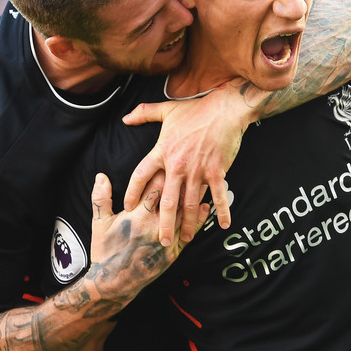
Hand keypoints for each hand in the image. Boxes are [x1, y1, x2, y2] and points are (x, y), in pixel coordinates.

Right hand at [88, 173, 208, 298]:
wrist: (113, 282)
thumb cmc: (105, 250)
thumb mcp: (99, 223)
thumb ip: (101, 198)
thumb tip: (101, 176)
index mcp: (136, 216)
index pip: (155, 188)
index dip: (164, 172)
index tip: (172, 159)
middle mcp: (153, 227)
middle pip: (174, 199)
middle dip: (183, 181)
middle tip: (194, 165)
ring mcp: (165, 240)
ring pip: (185, 214)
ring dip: (194, 198)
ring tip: (204, 181)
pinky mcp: (173, 254)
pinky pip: (190, 233)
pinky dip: (199, 220)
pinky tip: (206, 207)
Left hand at [122, 84, 250, 245]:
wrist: (225, 109)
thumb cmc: (196, 110)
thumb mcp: (167, 109)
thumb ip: (144, 113)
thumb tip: (126, 118)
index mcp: (162, 151)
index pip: (141, 175)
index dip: (132, 192)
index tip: (128, 208)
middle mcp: (177, 165)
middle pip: (166, 201)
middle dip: (163, 223)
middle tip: (161, 241)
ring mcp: (198, 170)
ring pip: (190, 203)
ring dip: (188, 224)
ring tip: (186, 239)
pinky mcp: (216, 171)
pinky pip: (217, 196)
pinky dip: (220, 211)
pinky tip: (222, 225)